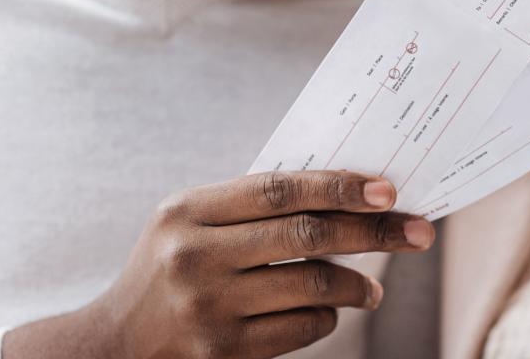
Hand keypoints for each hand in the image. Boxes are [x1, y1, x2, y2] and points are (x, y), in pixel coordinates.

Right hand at [4, 171, 433, 358]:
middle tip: (418, 231)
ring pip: (312, 286)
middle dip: (375, 231)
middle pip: (307, 236)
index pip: (281, 189)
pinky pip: (301, 328)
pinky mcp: (223, 353)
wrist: (112, 347)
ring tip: (374, 285)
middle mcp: (195, 256)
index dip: (340, 186)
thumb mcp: (191, 222)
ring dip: (358, 283)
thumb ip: (253, 204)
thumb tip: (346, 192)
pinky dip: (327, 316)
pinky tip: (331, 309)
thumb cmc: (168, 268)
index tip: (388, 188)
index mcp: (188, 210)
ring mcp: (209, 308)